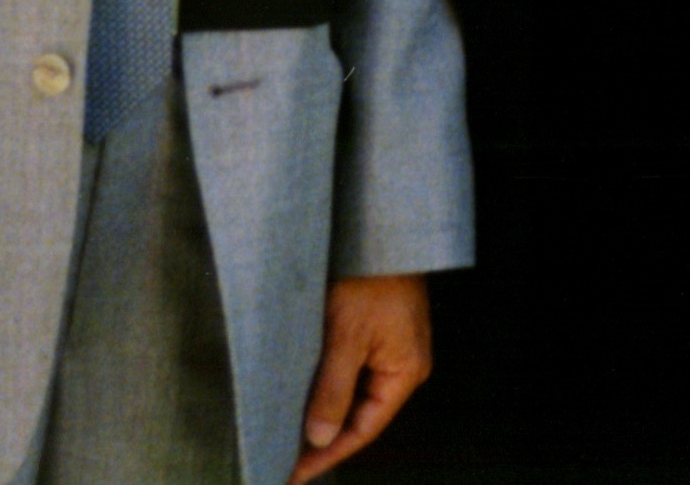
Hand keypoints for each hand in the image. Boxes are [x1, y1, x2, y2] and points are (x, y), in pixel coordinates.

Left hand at [292, 272, 431, 480]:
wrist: (377, 229)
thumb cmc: (367, 277)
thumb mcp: (345, 337)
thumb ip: (333, 391)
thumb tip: (320, 437)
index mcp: (406, 371)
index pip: (365, 429)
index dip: (328, 454)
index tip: (293, 473)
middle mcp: (404, 364)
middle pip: (361, 415)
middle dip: (322, 437)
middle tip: (283, 458)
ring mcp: (392, 347)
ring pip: (354, 393)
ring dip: (322, 410)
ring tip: (285, 431)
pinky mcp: (378, 331)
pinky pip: (352, 371)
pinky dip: (327, 386)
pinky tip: (299, 394)